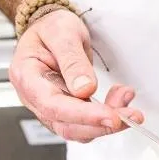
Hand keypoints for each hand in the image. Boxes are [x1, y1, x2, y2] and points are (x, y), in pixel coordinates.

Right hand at [9, 10, 143, 142]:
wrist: (52, 31)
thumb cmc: (51, 29)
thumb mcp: (62, 33)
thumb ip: (72, 61)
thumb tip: (84, 89)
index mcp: (26, 77)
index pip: (53, 106)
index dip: (84, 115)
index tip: (111, 116)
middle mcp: (36, 99)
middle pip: (68, 126)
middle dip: (102, 125)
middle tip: (131, 116)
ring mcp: (51, 109)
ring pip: (81, 130)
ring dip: (110, 122)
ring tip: (128, 100)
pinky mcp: (68, 113)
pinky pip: (89, 124)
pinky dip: (110, 115)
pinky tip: (121, 100)